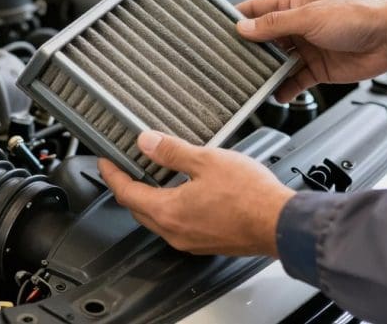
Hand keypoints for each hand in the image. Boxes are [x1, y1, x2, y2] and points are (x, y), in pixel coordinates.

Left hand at [98, 131, 293, 256]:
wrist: (282, 224)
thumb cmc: (250, 196)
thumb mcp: (206, 161)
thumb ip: (172, 151)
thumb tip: (146, 142)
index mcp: (168, 212)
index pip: (126, 193)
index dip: (112, 174)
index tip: (105, 161)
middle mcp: (175, 232)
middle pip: (138, 209)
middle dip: (128, 187)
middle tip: (125, 166)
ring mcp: (190, 241)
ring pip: (158, 219)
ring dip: (150, 198)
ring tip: (154, 174)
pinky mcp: (206, 243)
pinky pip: (177, 226)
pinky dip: (171, 208)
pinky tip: (183, 192)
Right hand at [236, 0, 386, 101]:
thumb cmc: (358, 15)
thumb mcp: (309, 17)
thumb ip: (275, 25)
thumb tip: (244, 28)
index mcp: (292, 5)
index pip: (255, 10)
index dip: (237, 19)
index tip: (218, 30)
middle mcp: (297, 26)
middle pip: (263, 39)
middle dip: (248, 50)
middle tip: (230, 62)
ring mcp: (306, 48)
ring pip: (276, 63)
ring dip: (265, 72)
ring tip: (251, 82)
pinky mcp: (317, 69)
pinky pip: (294, 81)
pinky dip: (285, 89)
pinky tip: (276, 94)